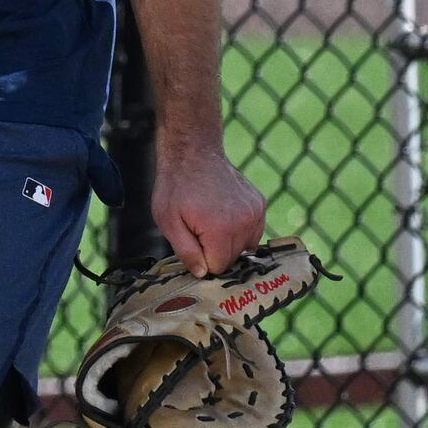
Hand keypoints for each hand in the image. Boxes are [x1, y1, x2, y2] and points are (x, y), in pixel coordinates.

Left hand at [147, 135, 265, 273]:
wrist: (193, 153)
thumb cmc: (176, 187)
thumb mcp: (168, 221)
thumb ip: (185, 251)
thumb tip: (202, 274)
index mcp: (220, 228)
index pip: (218, 267)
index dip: (202, 260)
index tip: (193, 243)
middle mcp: (243, 221)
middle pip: (232, 259)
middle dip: (215, 251)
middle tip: (199, 229)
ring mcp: (254, 211)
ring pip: (245, 248)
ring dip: (228, 243)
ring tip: (211, 222)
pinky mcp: (259, 204)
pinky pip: (253, 232)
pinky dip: (240, 231)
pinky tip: (224, 216)